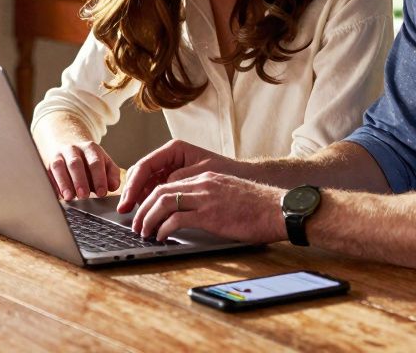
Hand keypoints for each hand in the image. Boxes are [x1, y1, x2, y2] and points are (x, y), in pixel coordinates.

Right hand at [42, 141, 120, 200]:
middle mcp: (73, 149)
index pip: (95, 162)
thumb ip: (112, 175)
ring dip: (64, 183)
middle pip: (75, 163)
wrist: (70, 149)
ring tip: (69, 197)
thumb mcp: (105, 164)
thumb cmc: (90, 162)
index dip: (99, 178)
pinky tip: (58, 196)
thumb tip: (113, 186)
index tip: (102, 193)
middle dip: (80, 180)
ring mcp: (58, 156)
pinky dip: (53, 185)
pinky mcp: (48, 165)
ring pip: (59, 167)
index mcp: (90, 148)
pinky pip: (48, 174)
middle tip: (84, 196)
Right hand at [116, 139, 241, 212]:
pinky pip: (156, 190)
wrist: (242, 177)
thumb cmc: (227, 172)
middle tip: (125, 211)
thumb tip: (161, 189)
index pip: (145, 166)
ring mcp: (170, 169)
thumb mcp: (203, 174)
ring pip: (146, 183)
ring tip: (135, 216)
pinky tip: (148, 214)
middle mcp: (169, 157)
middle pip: (141, 174)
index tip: (128, 201)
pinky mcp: (174, 181)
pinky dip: (150, 202)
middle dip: (132, 192)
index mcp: (174, 150)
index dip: (134, 185)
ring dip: (139, 199)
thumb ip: (180, 179)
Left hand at [130, 172, 286, 242]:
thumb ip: (210, 199)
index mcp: (207, 177)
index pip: (168, 182)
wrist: (279, 209)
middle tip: (136, 224)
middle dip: (142, 208)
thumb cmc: (260, 207)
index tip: (143, 211)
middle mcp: (203, 183)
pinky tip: (161, 237)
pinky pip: (176, 219)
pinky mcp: (210, 214)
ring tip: (143, 232)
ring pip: (163, 202)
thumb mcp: (230, 195)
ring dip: (148, 218)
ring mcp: (206, 198)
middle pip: (160, 190)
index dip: (150, 197)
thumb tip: (194, 215)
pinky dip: (163, 228)